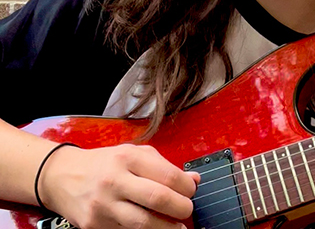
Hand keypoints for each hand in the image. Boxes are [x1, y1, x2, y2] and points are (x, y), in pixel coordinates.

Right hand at [38, 143, 199, 228]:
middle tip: (187, 210)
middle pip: (158, 198)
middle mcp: (115, 180)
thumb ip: (163, 166)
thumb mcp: (134, 153)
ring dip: (166, 228)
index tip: (192, 191)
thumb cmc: (105, 163)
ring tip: (177, 228)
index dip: (186, 187)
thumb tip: (193, 180)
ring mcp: (104, 205)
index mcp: (128, 157)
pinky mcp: (94, 226)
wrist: (62, 176)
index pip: (167, 174)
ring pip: (143, 223)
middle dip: (180, 208)